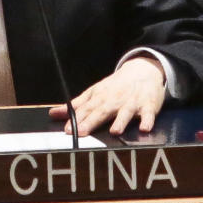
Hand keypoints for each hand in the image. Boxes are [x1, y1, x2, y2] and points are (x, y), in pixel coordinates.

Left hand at [49, 57, 165, 135]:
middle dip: (92, 122)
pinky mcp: (148, 106)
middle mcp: (114, 100)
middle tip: (82, 132)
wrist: (142, 71)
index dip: (76, 119)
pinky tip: (144, 128)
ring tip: (115, 132)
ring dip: (120, 122)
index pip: (86, 109)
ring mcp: (132, 103)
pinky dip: (147, 121)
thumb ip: (76, 105)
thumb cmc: (115, 86)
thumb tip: (54, 113)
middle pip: (102, 112)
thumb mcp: (94, 92)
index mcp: (100, 97)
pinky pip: (148, 114)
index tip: (67, 129)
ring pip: (125, 113)